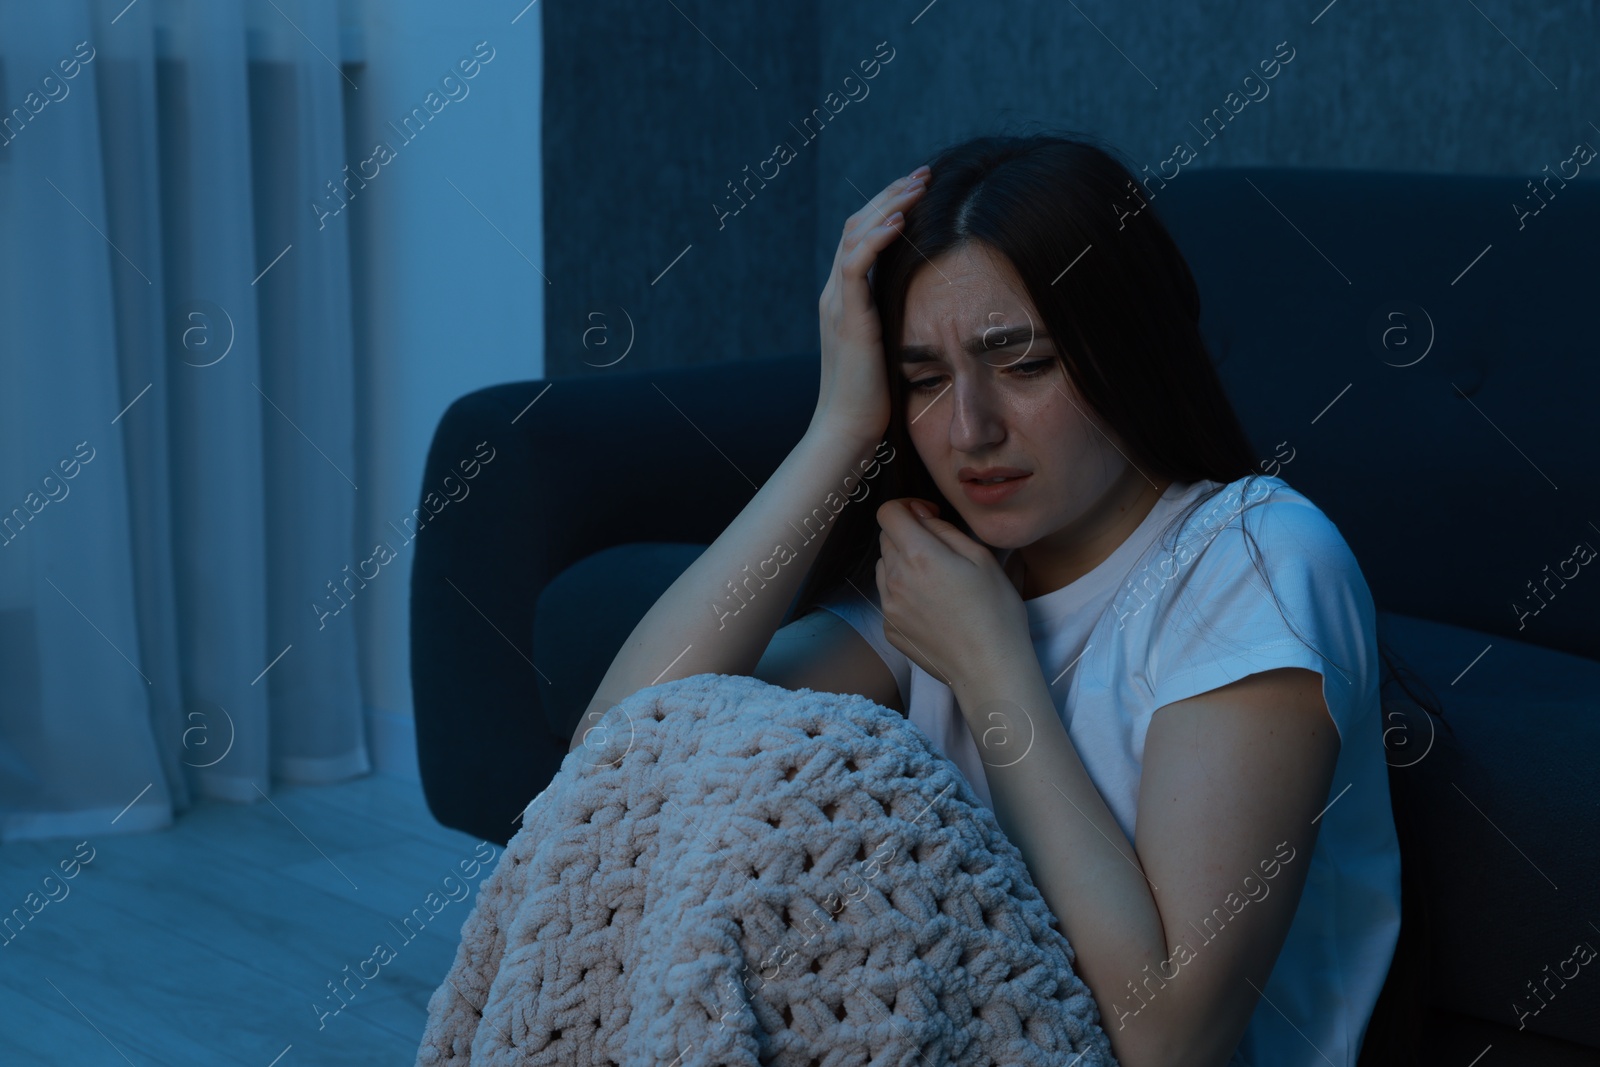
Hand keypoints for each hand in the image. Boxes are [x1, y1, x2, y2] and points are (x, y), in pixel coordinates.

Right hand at [812, 165, 931, 444]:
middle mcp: (836, 293)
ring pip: (855, 235)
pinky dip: (877, 238)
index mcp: (847, 298)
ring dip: (889, 205)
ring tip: (919, 184)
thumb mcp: (894, 347)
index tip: (922, 189)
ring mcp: (837, 303)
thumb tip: (939, 307)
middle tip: (925, 173)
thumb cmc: (877, 400)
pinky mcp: (846, 318)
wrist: (848, 431)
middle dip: (892, 194)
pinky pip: (855, 264)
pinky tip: (901, 220)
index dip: (890, 207)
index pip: (864, 236)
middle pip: (858, 224)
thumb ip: (904, 320)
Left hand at [873, 497, 1031, 694]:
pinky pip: (888, 597)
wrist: (990, 668)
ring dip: (903, 564)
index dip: (907, 507)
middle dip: (908, 535)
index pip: (888, 513)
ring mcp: (888, 607)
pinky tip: (932, 607)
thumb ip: (943, 529)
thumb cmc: (995, 611)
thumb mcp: (980, 557)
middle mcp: (895, 579)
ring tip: (936, 582)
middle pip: (886, 539)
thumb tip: (918, 513)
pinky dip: (903, 593)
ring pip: (884, 568)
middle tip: (940, 553)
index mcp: (918, 555)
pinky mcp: (889, 629)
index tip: (928, 516)